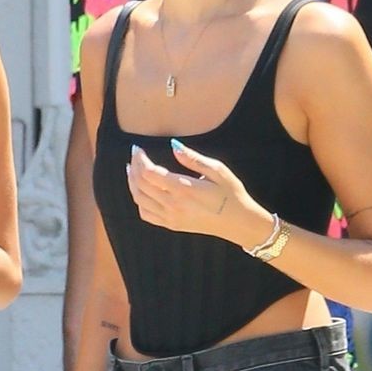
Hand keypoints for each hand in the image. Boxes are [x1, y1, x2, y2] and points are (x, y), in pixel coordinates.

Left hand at [126, 141, 256, 240]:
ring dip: (132, 183)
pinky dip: (139, 201)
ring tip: (132, 170)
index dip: (139, 159)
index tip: (138, 148)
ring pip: (139, 199)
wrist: (239, 223)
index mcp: (183, 189)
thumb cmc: (231, 194)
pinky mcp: (172, 225)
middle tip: (135, 155)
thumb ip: (193, 159)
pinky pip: (146, 214)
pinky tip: (141, 191)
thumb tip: (173, 145)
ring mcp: (171, 217)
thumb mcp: (217, 170)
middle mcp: (173, 205)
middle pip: (140, 184)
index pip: (149, 173)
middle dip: (134, 166)